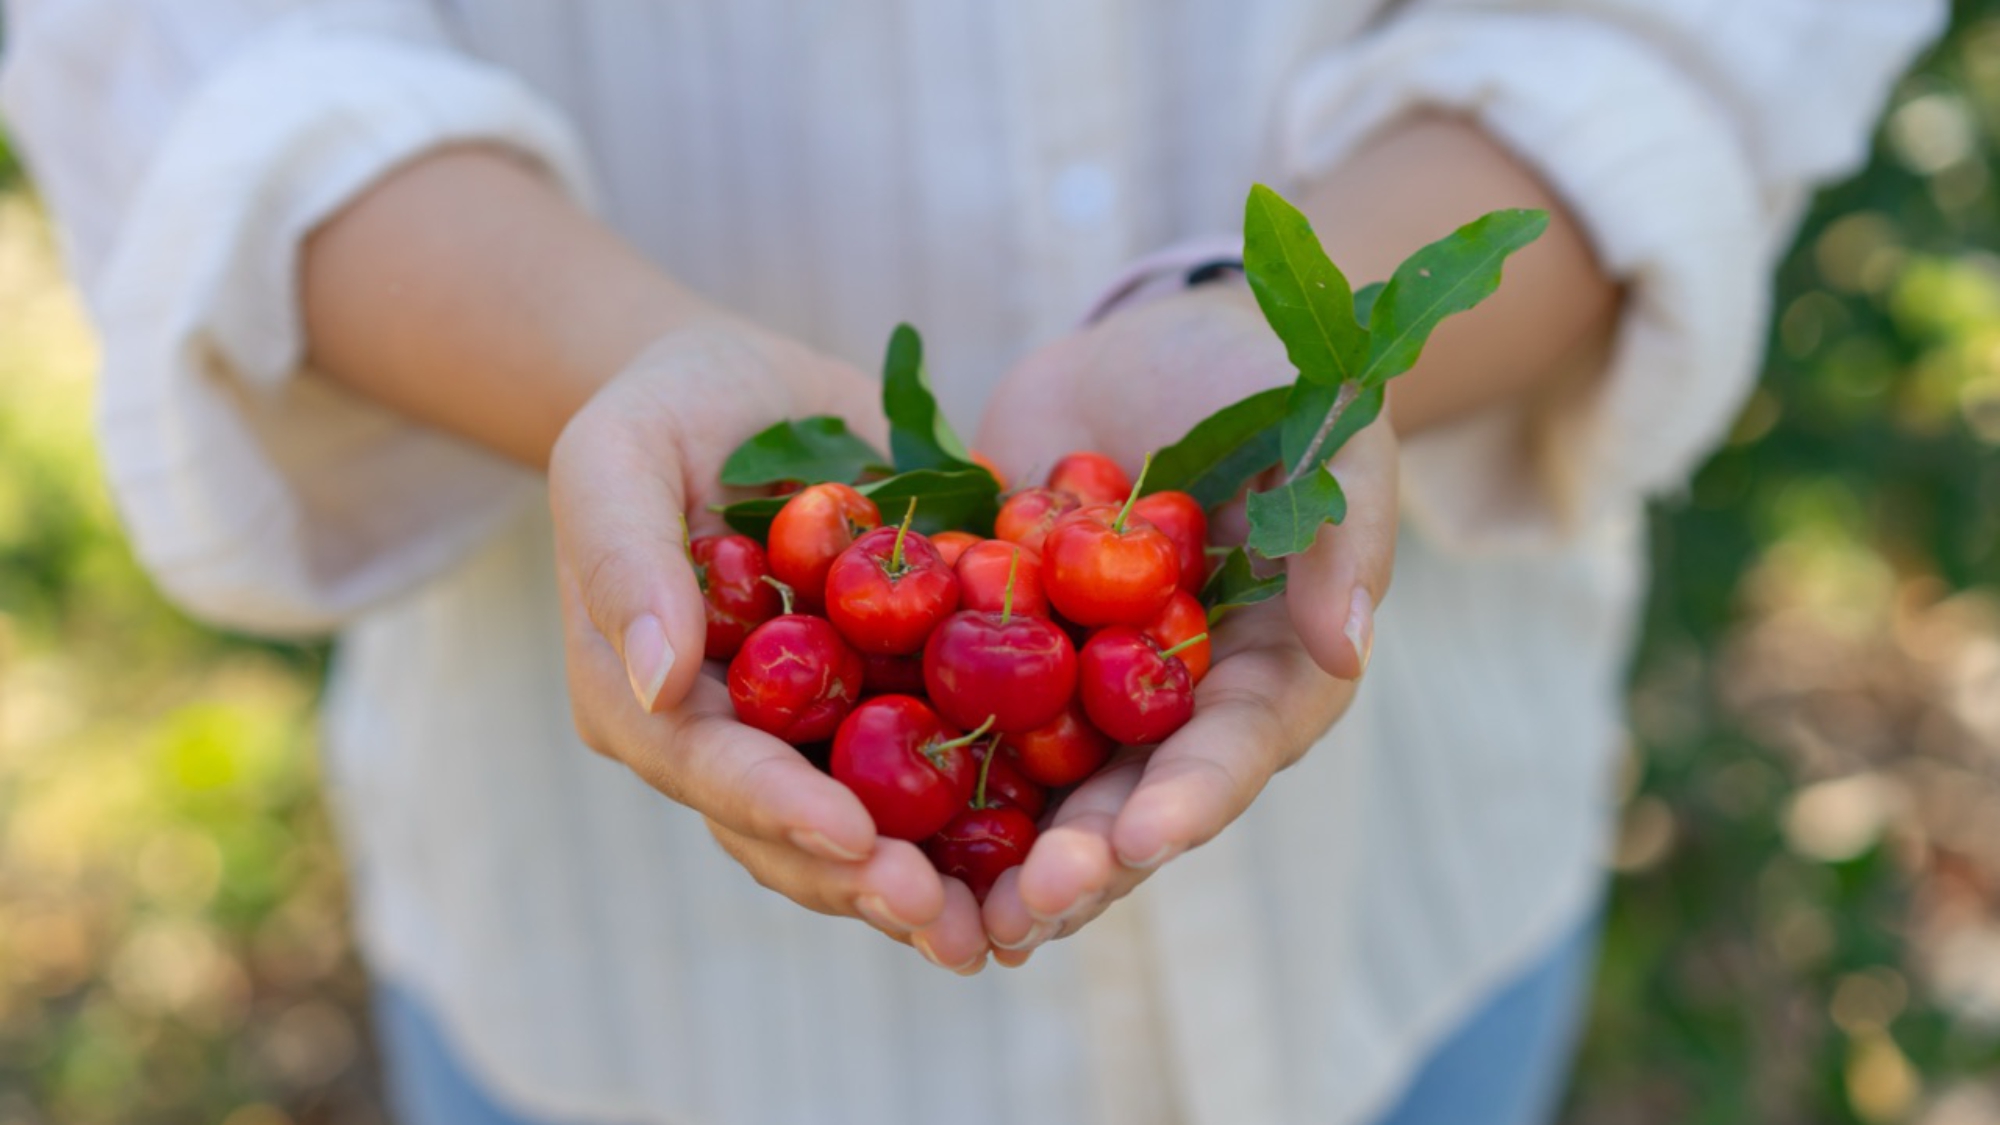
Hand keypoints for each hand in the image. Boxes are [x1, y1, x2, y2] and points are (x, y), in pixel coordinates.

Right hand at [549, 321, 991, 973]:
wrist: (752, 391)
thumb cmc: (666, 408)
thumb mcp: (620, 452)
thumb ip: (624, 556)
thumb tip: (653, 678)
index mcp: (647, 698)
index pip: (706, 768)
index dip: (777, 808)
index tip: (854, 835)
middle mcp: (731, 741)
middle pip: (790, 834)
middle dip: (868, 879)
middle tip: (948, 921)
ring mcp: (816, 734)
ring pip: (870, 832)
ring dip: (938, 882)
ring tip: (1010, 925)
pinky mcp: (894, 704)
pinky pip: (944, 769)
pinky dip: (997, 815)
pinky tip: (1067, 848)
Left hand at [973, 287, 1398, 962]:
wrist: (1154, 345)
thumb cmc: (1269, 380)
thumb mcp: (1327, 434)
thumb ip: (1342, 531)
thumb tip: (1351, 643)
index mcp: (1269, 674)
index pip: (1233, 752)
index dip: (1190, 801)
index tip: (1139, 840)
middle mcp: (1175, 705)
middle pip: (1129, 802)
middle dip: (1079, 864)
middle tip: (1022, 914)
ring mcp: (1085, 685)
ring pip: (1040, 789)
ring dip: (997, 856)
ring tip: (942, 913)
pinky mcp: (1007, 652)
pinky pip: (960, 713)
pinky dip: (919, 765)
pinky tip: (863, 815)